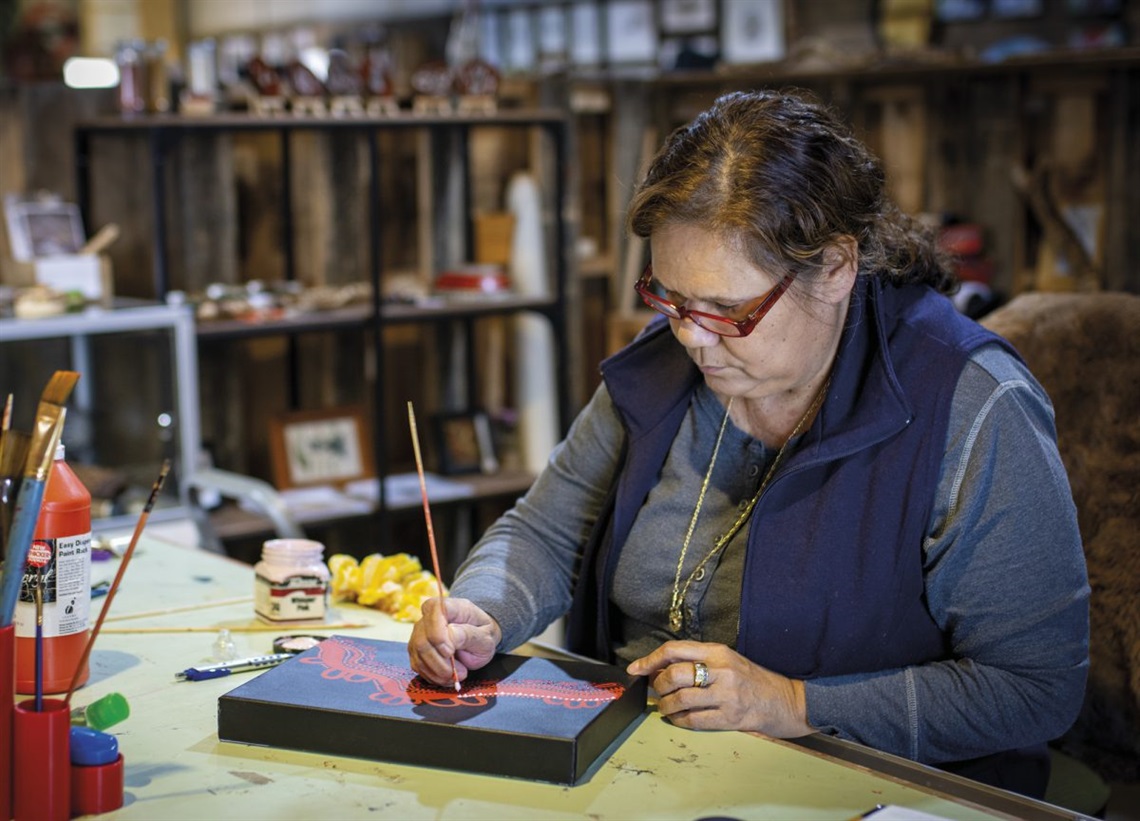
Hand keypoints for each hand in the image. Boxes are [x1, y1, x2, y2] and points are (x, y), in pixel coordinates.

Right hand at [407, 596, 501, 686]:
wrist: (477, 637)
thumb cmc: (481, 633)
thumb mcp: (485, 635)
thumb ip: (469, 634)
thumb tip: (450, 634)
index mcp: (449, 606)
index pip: (433, 612)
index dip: (438, 635)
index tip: (450, 652)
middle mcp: (428, 617)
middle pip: (422, 641)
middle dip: (440, 663)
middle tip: (461, 671)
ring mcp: (419, 633)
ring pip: (419, 657)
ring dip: (439, 672)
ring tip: (458, 674)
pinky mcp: (416, 650)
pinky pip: (418, 666)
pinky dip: (434, 677)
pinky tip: (448, 676)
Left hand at [626, 640, 813, 737]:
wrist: (787, 701)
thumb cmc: (754, 680)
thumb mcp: (728, 660)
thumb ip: (698, 661)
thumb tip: (659, 668)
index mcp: (718, 652)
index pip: (675, 650)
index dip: (650, 660)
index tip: (636, 669)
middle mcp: (721, 670)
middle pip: (673, 675)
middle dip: (657, 685)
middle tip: (655, 690)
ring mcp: (726, 695)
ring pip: (680, 699)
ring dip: (664, 706)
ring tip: (664, 707)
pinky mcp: (730, 717)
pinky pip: (693, 720)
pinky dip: (678, 721)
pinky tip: (677, 719)